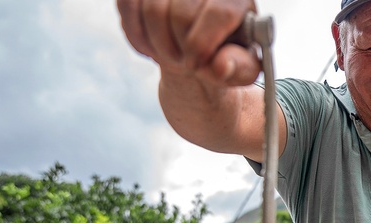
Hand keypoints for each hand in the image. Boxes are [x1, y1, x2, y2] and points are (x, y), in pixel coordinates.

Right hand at [116, 0, 260, 84]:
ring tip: (171, 57)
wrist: (197, 46)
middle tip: (186, 63)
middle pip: (182, 14)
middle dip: (179, 50)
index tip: (195, 64)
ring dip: (158, 45)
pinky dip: (136, 34)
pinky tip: (151, 47)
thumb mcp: (242, 67)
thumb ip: (240, 68)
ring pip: (153, 10)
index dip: (203, 45)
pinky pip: (128, 5)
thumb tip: (221, 66)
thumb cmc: (224, 54)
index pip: (219, 13)